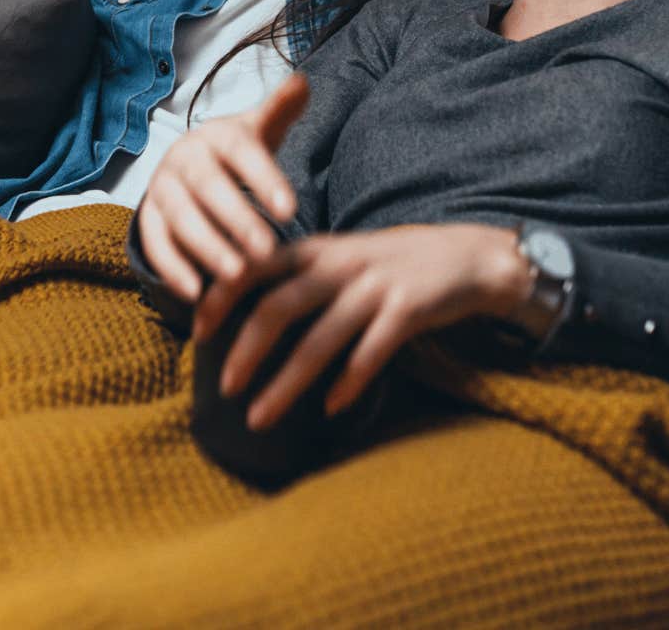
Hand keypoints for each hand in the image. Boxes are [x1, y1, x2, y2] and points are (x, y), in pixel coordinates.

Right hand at [135, 75, 309, 303]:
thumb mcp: (259, 130)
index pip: (241, 153)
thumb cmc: (236, 152)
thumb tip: (302, 82)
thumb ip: (281, 110)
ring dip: (207, 247)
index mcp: (216, 134)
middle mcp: (183, 157)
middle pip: (208, 187)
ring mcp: (161, 188)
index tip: (291, 209)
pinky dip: (173, 268)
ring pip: (180, 218)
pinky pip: (156, 243)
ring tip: (237, 275)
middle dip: (237, 219)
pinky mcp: (147, 217)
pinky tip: (197, 292)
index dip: (264, 180)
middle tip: (266, 250)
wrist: (190, 164)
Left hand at [201, 224, 530, 430]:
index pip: (256, 266)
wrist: (470, 257)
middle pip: (279, 308)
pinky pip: (371, 352)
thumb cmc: (395, 264)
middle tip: (225, 390)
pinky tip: (331, 409)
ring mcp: (376, 287)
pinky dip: (349, 382)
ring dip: (286, 384)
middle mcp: (341, 264)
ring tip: (260, 418)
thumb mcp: (344, 256)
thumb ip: (301, 276)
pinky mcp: (409, 309)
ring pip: (320, 340)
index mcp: (318, 249)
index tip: (198, 332)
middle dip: (246, 351)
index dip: (222, 297)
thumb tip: (248, 311)